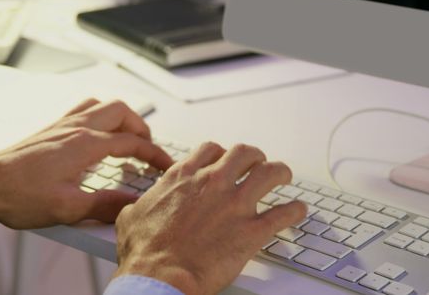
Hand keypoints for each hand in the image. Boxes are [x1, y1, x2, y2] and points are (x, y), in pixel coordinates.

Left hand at [0, 99, 172, 231]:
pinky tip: (96, 136)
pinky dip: (100, 117)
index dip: (154, 154)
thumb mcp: (67, 208)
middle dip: (141, 129)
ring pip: (102, 106)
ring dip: (120, 118)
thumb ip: (105, 204)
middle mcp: (75, 128)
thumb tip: (132, 203)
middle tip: (148, 150)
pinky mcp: (50, 129)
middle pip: (121, 112)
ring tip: (127, 139)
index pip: (131, 143)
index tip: (165, 166)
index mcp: (84, 144)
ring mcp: (62, 125)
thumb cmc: (18, 195)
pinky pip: (83, 110)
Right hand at [113, 142, 306, 294]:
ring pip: (270, 173)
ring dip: (279, 172)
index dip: (221, 154)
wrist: (160, 277)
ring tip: (283, 176)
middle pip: (244, 153)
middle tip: (256, 165)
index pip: (210, 150)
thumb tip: (136, 206)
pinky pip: (283, 214)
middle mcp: (213, 183)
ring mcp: (235, 205)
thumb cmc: (144, 251)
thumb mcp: (130, 217)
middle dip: (253, 157)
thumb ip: (139, 204)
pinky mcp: (251, 231)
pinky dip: (294, 211)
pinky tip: (298, 211)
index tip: (224, 162)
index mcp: (184, 177)